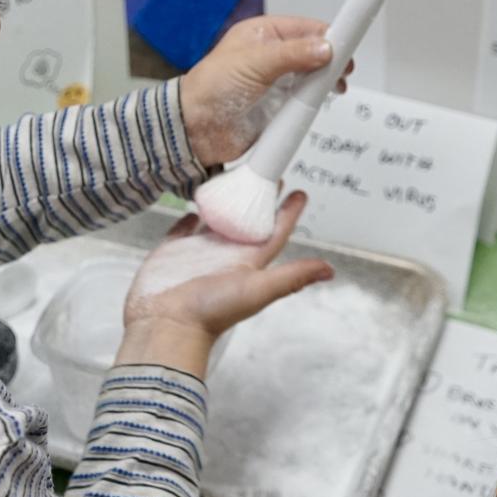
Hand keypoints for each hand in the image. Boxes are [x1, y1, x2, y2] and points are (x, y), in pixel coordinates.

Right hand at [115, 195, 330, 376]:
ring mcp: (199, 251)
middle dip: (258, 198)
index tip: (299, 192)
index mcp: (249, 261)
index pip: (274, 231)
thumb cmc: (212, 311)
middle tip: (268, 172)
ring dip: (225, 202)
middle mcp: (226, 254)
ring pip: (216, 220)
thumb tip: (330, 270)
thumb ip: (292, 276)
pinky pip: (184, 227)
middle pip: (247, 220)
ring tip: (232, 178)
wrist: (166, 324)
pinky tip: (195, 203)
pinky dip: (191, 214)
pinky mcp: (173, 250)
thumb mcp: (257, 290)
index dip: (287, 211)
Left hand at [181, 16, 351, 165]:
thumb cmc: (210, 88)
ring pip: (314, 76)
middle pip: (315, 52)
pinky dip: (317, 101)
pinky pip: (306, 100)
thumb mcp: (253, 63)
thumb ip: (292, 55)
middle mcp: (272, 56)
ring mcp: (277, 81)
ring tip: (335, 87)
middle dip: (332, 60)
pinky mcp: (280, 106)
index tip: (349, 43)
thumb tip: (325, 48)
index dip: (329, 35)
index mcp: (263, 34)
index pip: (306, 29)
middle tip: (344, 71)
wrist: (195, 129)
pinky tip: (322, 102)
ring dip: (326, 81)